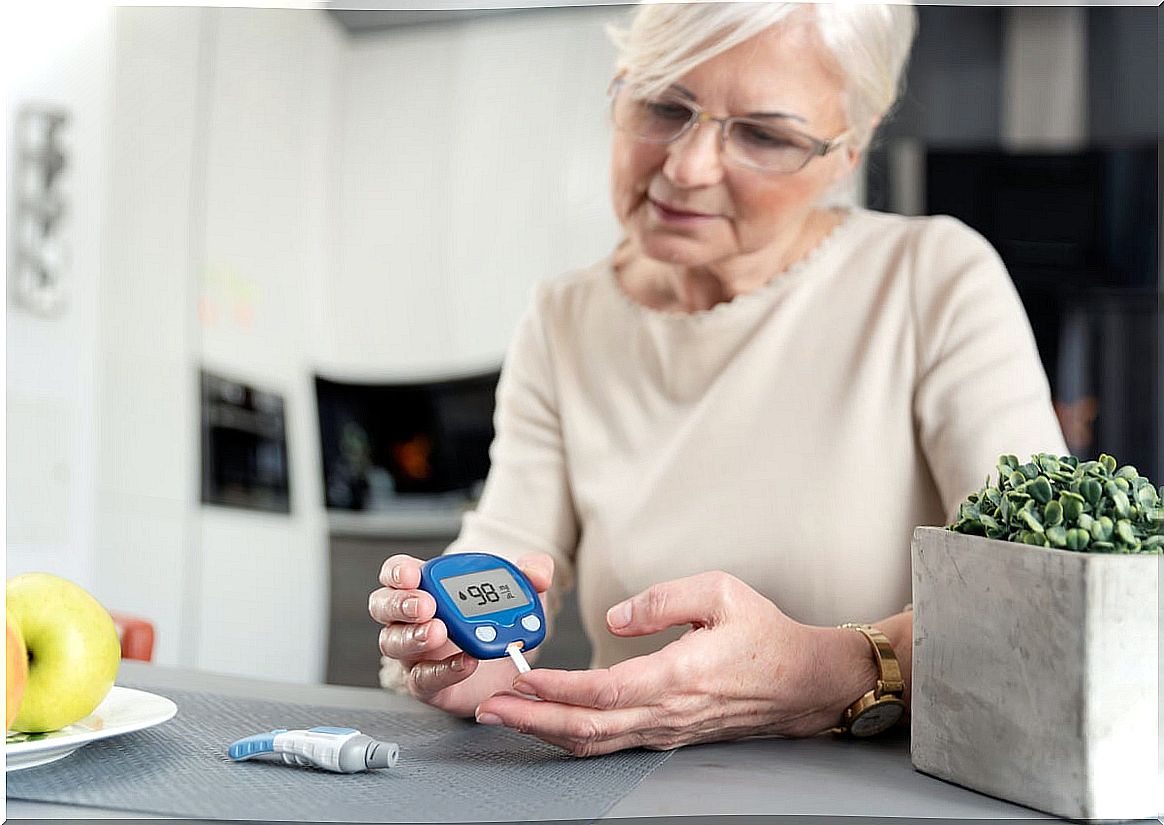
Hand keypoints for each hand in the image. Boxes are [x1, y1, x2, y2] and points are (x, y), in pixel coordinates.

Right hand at [368, 552, 554, 716]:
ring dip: (414, 637)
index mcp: (425, 587)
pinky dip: (443, 670)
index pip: (396, 574)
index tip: (413, 574)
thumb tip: (539, 573)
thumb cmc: (497, 619)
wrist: (505, 663)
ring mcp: (414, 653)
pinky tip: (465, 662)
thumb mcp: (518, 591)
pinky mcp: (427, 684)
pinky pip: (423, 678)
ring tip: (438, 632)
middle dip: (401, 603)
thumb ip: (530, 573)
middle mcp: (410, 619)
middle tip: (426, 604)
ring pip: (393, 643)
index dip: (398, 573)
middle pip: (384, 606)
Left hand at [474, 571, 876, 754]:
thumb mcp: (721, 592)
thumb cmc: (765, 635)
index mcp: (680, 675)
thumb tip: (616, 619)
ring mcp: (667, 730)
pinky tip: (548, 724)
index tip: (522, 677)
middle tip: (490, 708)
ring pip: (597, 743)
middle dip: (533, 719)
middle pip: (590, 727)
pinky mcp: (667, 735)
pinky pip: (612, 743)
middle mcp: (669, 712)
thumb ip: (664, 599)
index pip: (607, 691)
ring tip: (505, 717)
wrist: (804, 683)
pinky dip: (572, 736)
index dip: (559, 689)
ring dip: (546, 731)